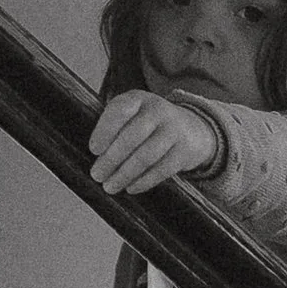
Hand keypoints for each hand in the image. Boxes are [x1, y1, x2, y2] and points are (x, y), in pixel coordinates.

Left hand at [89, 90, 222, 197]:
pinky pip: (162, 169)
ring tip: (110, 186)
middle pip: (132, 136)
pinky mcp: (185, 150)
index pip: (120, 110)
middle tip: (97, 175)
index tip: (94, 150)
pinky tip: (131, 188)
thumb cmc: (150, 124)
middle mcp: (158, 110)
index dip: (105, 130)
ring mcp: (174, 130)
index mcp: (138, 99)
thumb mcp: (133, 114)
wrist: (192, 128)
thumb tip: (95, 157)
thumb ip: (115, 127)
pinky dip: (144, 181)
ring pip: (146, 156)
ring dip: (125, 174)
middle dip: (111, 159)